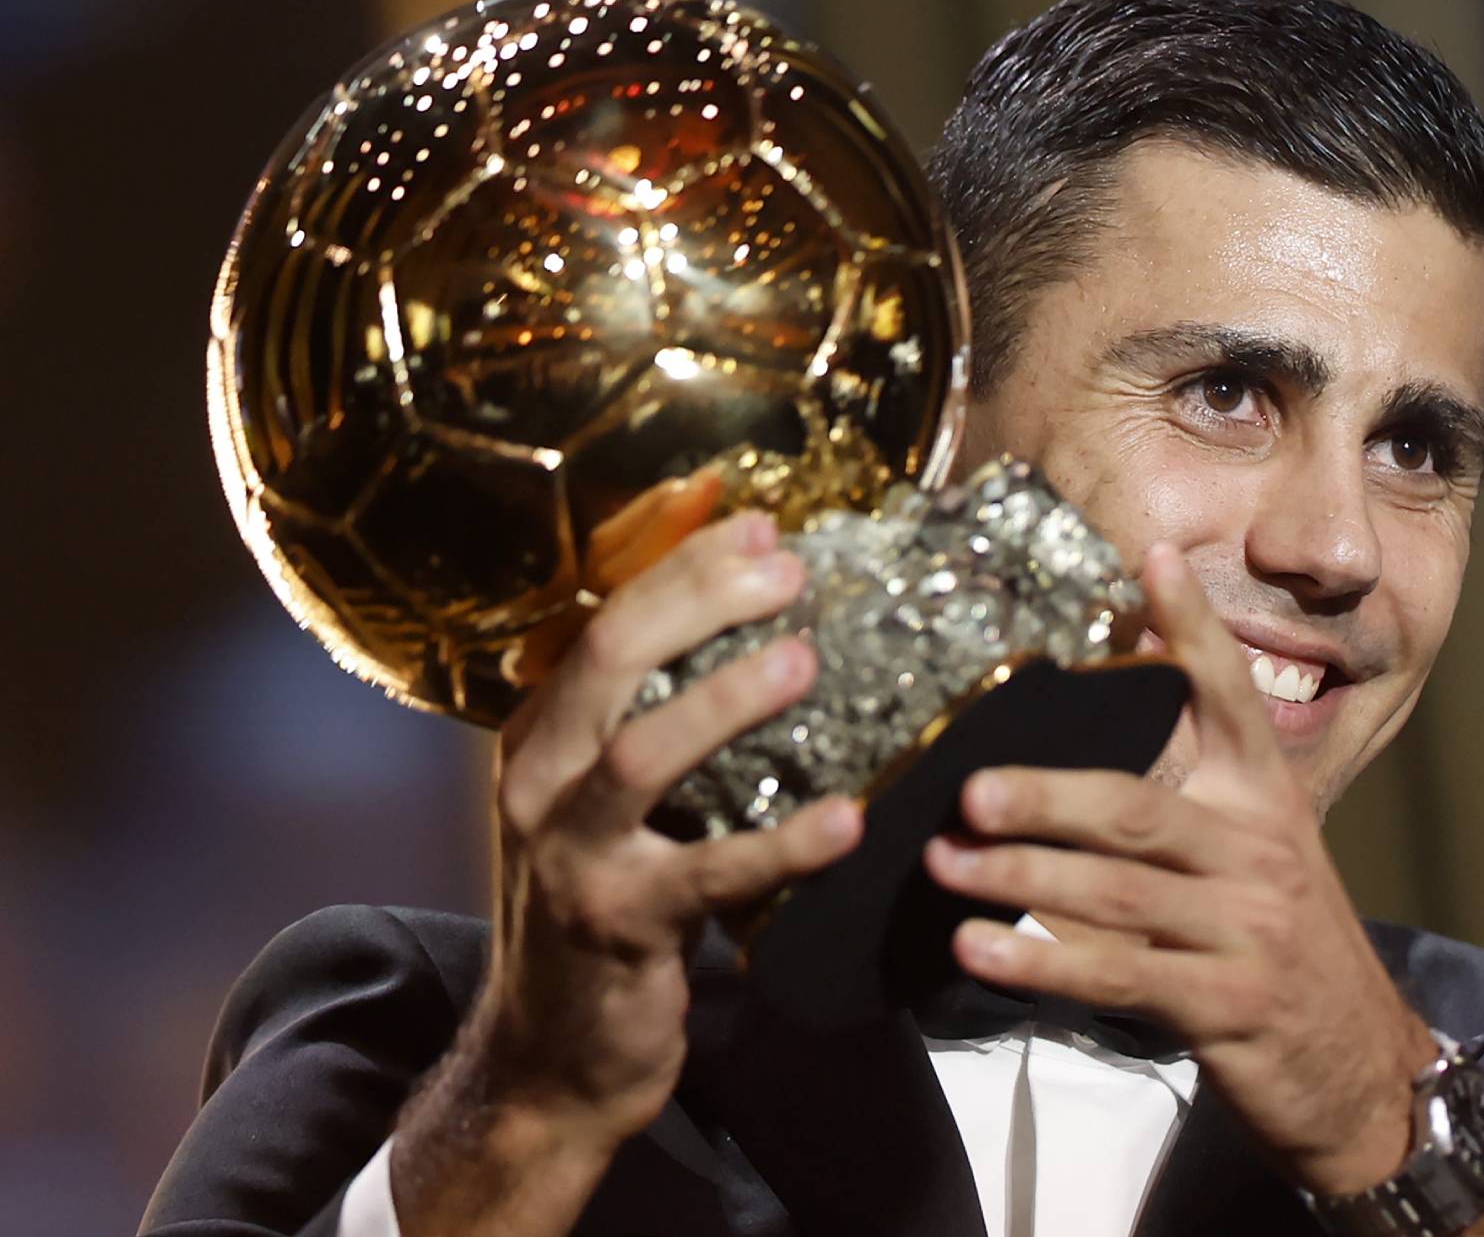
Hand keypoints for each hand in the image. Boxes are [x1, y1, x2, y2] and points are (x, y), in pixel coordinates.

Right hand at [393, 508, 862, 1235]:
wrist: (549, 1056)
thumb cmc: (602, 906)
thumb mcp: (605, 801)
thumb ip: (650, 717)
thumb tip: (743, 618)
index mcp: (540, 734)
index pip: (606, 620)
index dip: (685, 565)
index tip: (765, 528)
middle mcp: (538, 780)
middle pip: (613, 659)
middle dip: (701, 600)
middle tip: (790, 570)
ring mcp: (571, 854)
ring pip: (641, 752)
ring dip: (725, 700)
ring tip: (802, 661)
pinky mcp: (619, 924)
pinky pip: (708, 874)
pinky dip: (781, 846)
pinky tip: (845, 822)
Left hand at [923, 542, 1436, 1193]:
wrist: (1361, 1068)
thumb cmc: (1281, 945)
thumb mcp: (1254, 851)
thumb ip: (1191, 782)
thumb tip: (1108, 696)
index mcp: (1264, 799)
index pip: (1229, 697)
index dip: (1192, 627)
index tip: (1150, 557)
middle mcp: (1258, 853)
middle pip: (1140, 810)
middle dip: (1049, 796)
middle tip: (970, 789)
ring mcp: (1247, 931)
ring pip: (1119, 894)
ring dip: (1022, 880)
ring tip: (944, 865)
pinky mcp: (1227, 1007)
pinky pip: (1119, 978)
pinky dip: (1042, 963)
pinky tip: (980, 951)